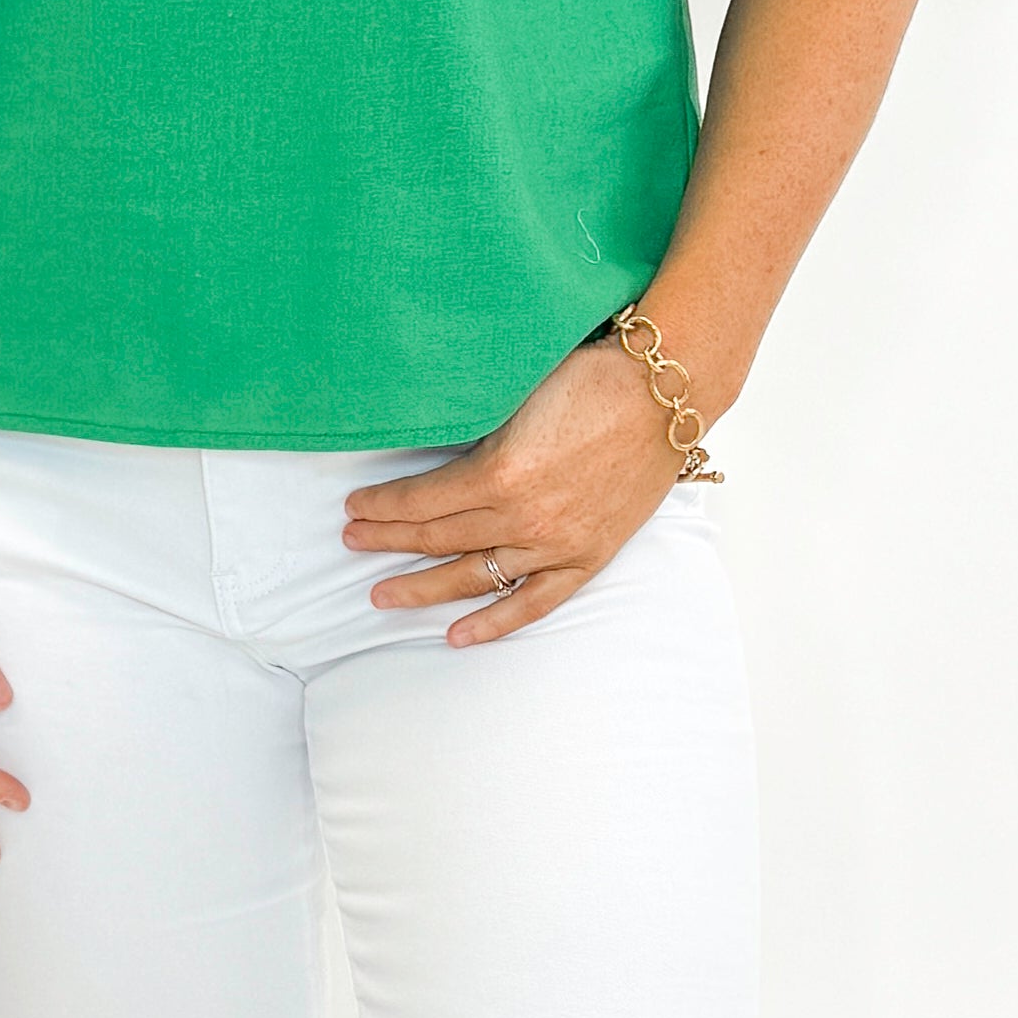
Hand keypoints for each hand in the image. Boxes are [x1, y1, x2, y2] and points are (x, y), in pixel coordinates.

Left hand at [340, 335, 692, 643]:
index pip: (422, 501)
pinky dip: (494, 623)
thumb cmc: (592, 381)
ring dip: (423, 586)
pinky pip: (532, 603)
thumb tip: (432, 458)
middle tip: (353, 544)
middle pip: (438, 538)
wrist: (663, 397)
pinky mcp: (586, 557)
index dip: (382, 505)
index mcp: (499, 473)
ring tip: (381, 593)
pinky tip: (456, 636)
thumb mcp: (516, 399)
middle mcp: (523, 518)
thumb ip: (475, 438)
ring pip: (474, 576)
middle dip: (388, 540)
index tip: (355, 506)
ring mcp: (556, 544)